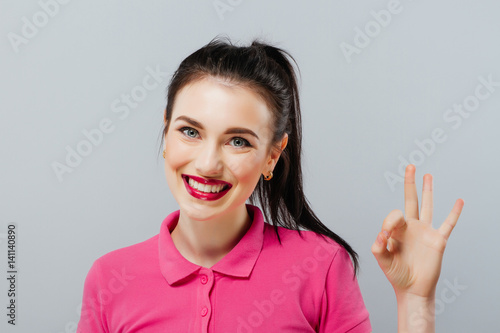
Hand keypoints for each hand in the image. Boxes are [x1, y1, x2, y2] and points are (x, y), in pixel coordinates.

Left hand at [371, 164, 463, 298]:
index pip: (393, 215)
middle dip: (410, 183)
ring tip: (427, 175)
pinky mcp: (438, 240)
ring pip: (427, 206)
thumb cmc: (396, 274)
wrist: (412, 289)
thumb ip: (378, 246)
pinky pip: (448, 223)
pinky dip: (454, 212)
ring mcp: (425, 232)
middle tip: (410, 166)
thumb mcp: (382, 260)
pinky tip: (459, 201)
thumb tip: (382, 233)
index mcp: (396, 230)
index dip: (389, 223)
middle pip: (411, 200)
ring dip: (428, 190)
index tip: (386, 236)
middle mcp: (411, 227)